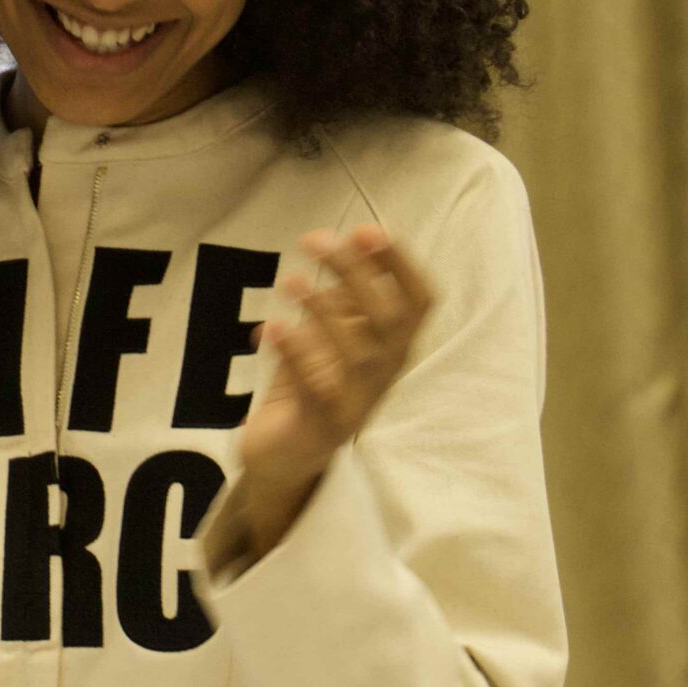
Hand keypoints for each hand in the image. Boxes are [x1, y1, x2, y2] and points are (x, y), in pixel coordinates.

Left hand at [235, 226, 433, 544]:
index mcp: (394, 347)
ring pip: (359, 355)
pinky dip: (293, 355)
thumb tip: (348, 241)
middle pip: (388, 320)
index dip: (400, 265)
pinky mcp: (321, 427)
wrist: (285, 456)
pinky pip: (316, 389)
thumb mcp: (332, 333)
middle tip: (314, 241)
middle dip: (356, 274)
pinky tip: (268, 329)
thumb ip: (344, 295)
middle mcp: (384, 375)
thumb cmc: (312, 383)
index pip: (419, 302)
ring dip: (324, 311)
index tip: (368, 230)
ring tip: (289, 282)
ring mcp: (357, 404)